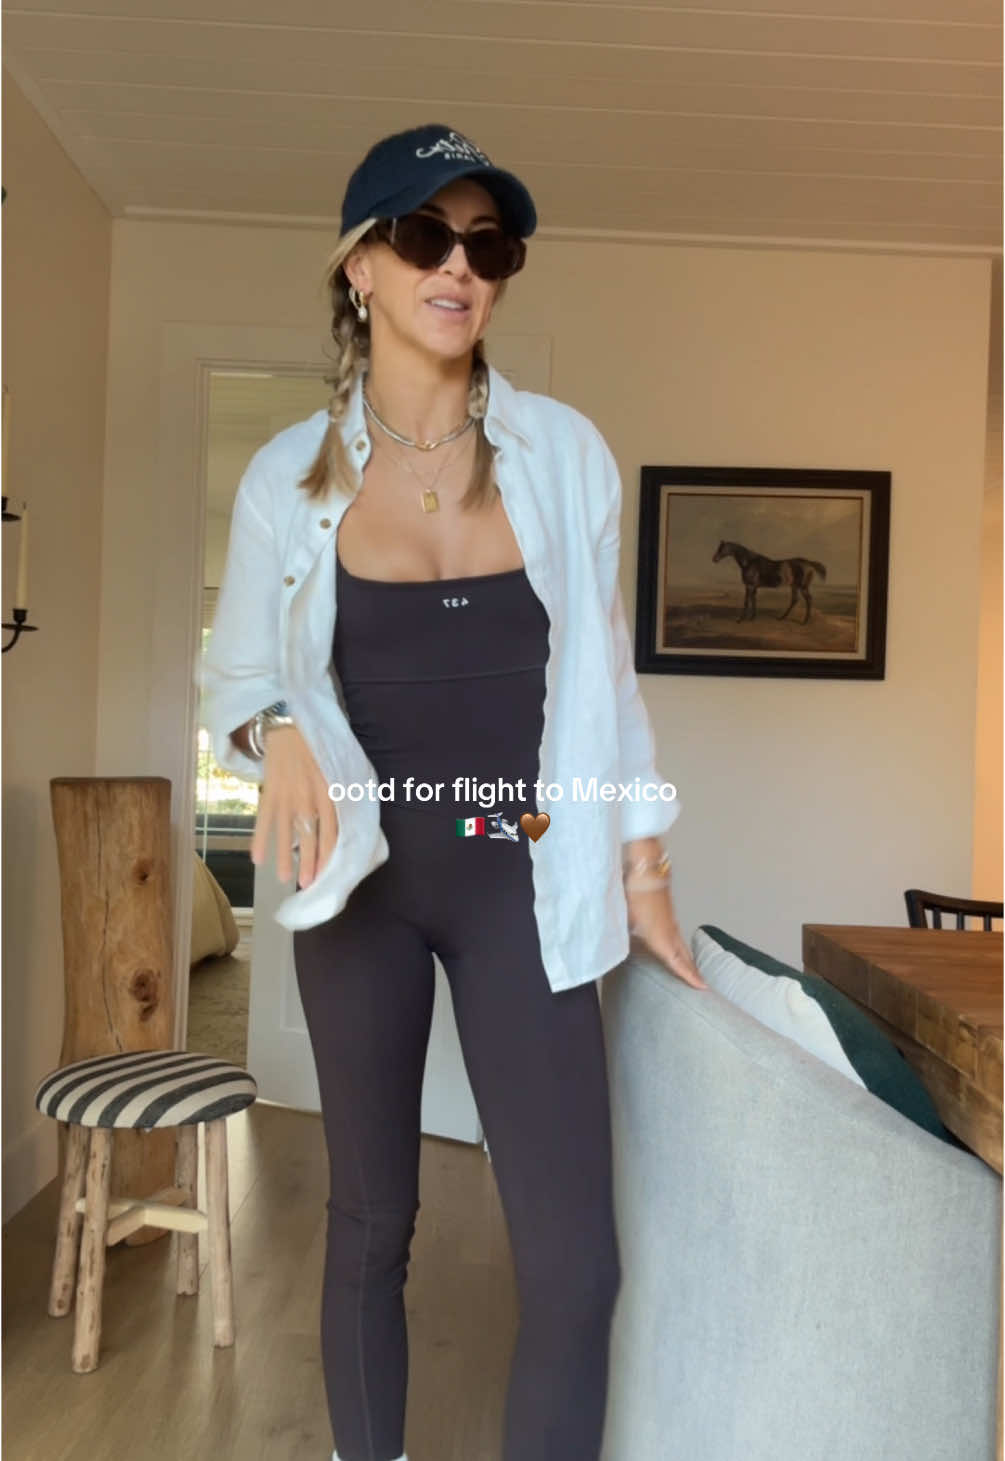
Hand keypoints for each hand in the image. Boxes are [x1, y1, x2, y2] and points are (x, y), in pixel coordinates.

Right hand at [250, 725, 338, 888]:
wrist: (291, 724)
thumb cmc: (319, 750)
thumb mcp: (338, 768)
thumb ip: (344, 793)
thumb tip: (352, 820)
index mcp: (330, 793)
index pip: (333, 830)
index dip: (331, 853)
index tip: (331, 873)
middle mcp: (309, 797)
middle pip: (311, 836)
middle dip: (310, 862)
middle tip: (308, 884)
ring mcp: (288, 796)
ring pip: (286, 832)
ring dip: (284, 857)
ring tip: (284, 878)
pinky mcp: (270, 791)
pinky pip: (264, 819)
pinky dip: (259, 839)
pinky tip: (257, 858)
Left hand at [625, 872, 709, 990]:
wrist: (646, 870)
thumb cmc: (636, 894)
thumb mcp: (627, 919)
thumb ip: (625, 936)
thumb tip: (618, 947)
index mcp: (660, 937)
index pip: (677, 961)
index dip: (689, 975)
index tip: (702, 987)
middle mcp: (670, 931)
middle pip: (685, 955)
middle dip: (693, 970)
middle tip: (702, 984)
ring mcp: (671, 921)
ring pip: (682, 944)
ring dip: (688, 958)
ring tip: (693, 969)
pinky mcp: (668, 912)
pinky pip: (677, 934)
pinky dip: (681, 944)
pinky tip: (676, 945)